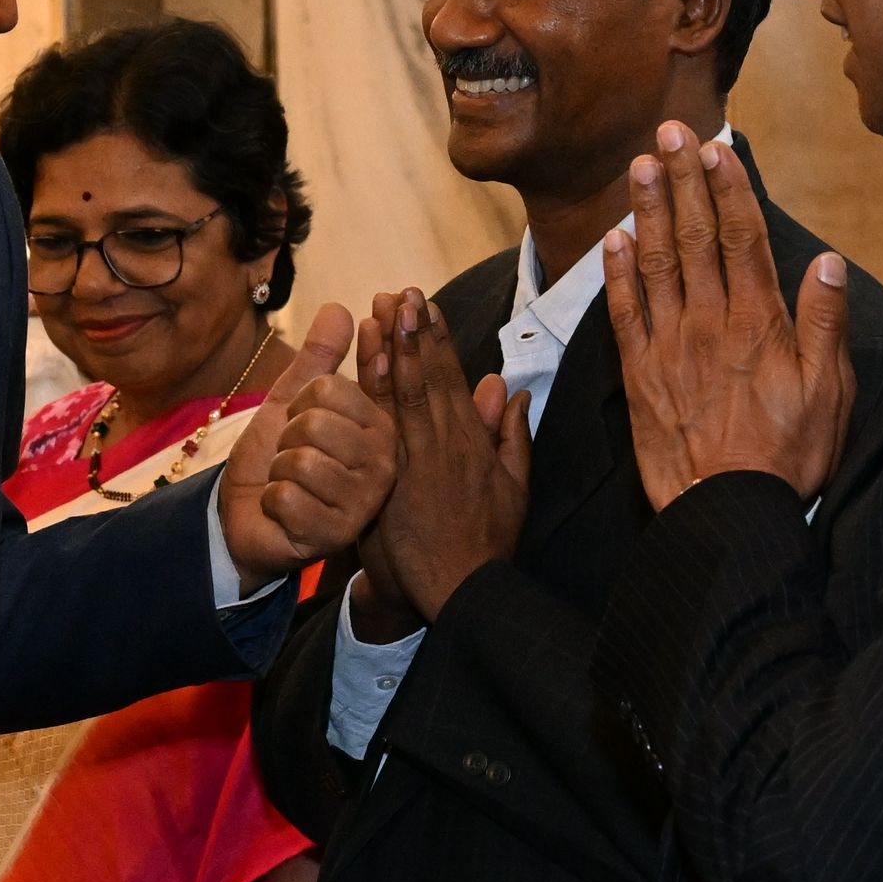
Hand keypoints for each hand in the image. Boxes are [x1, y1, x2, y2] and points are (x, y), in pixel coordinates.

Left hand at [220, 305, 397, 585]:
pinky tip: (285, 513)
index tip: (305, 426)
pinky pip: (286, 497)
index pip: (329, 389)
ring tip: (290, 485)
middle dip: (286, 441)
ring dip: (278, 473)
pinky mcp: (337, 534)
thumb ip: (319, 359)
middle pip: (313, 423)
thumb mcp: (294, 402)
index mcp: (380, 427)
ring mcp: (362, 503)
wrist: (250, 515)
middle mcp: (383, 464)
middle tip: (293, 460)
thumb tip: (340, 308)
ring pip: (299, 461)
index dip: (300, 405)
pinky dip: (272, 501)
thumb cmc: (278, 459)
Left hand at [351, 291, 531, 628]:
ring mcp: (422, 460)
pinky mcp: (398, 479)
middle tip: (401, 290)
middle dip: (414, 330)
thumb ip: (512, 438)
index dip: (438, 340)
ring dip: (395, 346)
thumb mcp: (514, 489)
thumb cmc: (485, 545)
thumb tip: (510, 393)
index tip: (426, 305)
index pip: (453, 379)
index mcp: (474, 443)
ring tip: (383, 307)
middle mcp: (448, 443)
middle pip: (429, 376)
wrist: (459, 591)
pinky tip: (368, 359)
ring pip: (407, 391)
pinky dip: (379, 388)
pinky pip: (385, 426)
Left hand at [602, 125, 853, 510]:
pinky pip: (625, 313)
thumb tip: (827, 262)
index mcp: (760, 323)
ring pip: (657, 263)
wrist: (728, 514)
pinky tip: (614, 238)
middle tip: (669, 133)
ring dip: (649, 210)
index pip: (743, 239)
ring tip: (640, 166)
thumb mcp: (829, 393)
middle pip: (696, 237)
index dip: (729, 189)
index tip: (718, 150)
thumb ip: (825, 323)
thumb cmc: (788, 459)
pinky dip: (618, 272)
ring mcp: (670, 347)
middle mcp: (710, 324)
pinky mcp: (640, 376)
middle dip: (684, 180)